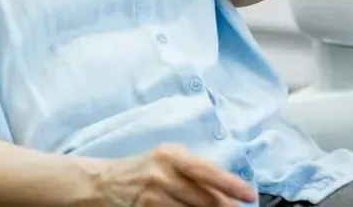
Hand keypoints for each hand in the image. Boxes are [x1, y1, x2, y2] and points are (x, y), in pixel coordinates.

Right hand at [94, 144, 256, 206]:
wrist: (103, 184)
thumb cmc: (143, 169)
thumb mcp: (167, 159)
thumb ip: (195, 171)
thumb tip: (230, 191)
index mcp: (171, 155)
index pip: (207, 170)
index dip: (231, 184)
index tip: (249, 195)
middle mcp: (162, 175)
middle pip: (203, 198)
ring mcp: (152, 198)